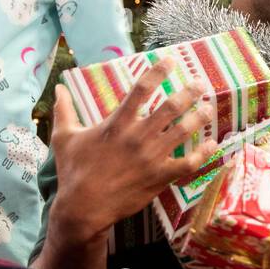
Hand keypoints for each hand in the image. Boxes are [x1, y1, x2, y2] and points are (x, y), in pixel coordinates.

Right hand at [50, 57, 220, 243]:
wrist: (84, 208)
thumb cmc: (74, 172)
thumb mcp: (64, 138)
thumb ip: (63, 110)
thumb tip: (57, 88)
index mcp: (117, 123)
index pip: (142, 89)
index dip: (158, 71)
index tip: (171, 60)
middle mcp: (138, 136)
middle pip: (171, 107)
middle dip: (189, 92)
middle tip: (200, 84)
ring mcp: (151, 157)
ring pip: (183, 131)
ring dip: (199, 117)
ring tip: (208, 108)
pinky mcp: (160, 177)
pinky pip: (188, 163)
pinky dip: (203, 153)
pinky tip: (212, 144)